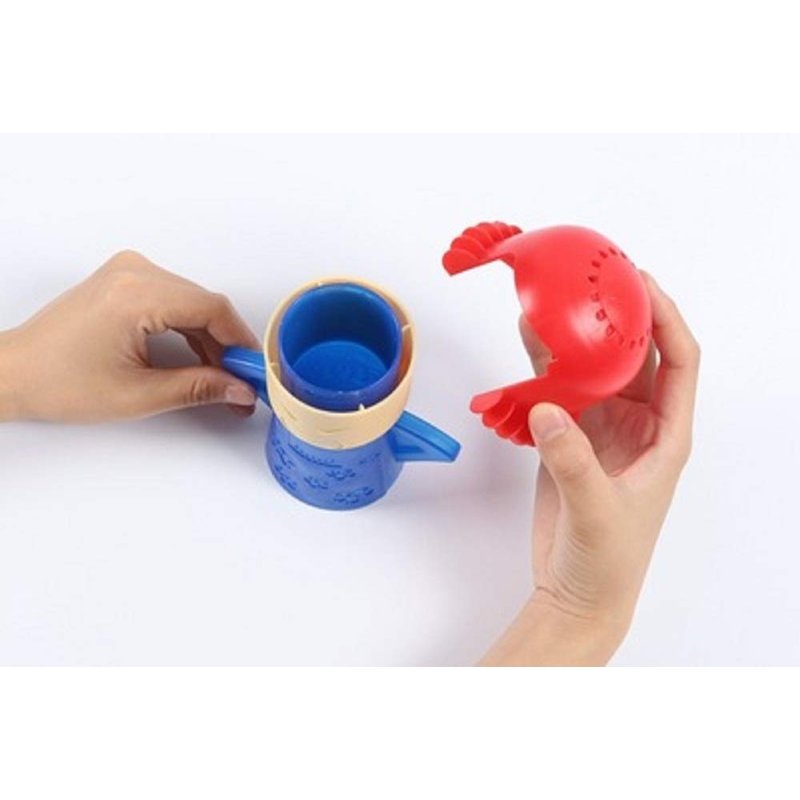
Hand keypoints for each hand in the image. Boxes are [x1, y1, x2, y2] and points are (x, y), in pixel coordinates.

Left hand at [0, 250, 259, 422]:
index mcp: (135, 295)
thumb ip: (198, 388)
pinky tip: (199, 359)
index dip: (241, 343)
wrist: (14, 372)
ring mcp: (128, 273)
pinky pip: (174, 300)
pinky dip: (190, 329)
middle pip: (205, 305)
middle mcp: (134, 273)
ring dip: (211, 339)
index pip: (212, 309)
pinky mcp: (125, 281)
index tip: (255, 371)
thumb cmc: (58, 382)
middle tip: (242, 383)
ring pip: (192, 303)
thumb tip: (239, 389)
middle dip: (228, 346)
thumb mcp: (138, 394)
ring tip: (221, 378)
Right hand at [481, 273, 699, 664]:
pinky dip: (543, 367)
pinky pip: (558, 390)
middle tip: (595, 276)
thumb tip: (546, 408)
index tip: (640, 283)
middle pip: (637, 353)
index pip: (680, 361)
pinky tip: (527, 344)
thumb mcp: (598, 510)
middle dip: (619, 314)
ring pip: (594, 367)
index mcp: (666, 436)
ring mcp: (602, 429)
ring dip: (576, 337)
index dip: (666, 317)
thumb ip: (572, 460)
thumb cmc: (607, 561)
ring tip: (554, 301)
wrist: (576, 592)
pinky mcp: (568, 437)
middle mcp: (638, 424)